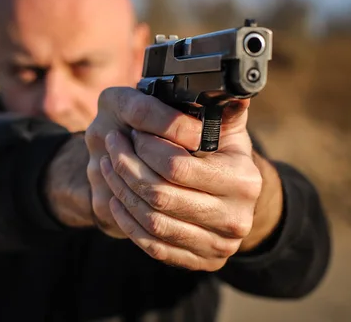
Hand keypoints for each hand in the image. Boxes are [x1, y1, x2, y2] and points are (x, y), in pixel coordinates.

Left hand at [95, 88, 263, 270]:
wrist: (232, 200)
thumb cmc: (222, 155)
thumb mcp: (226, 128)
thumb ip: (225, 108)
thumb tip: (235, 87)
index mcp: (242, 180)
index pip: (177, 166)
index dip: (146, 147)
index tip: (131, 131)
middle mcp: (234, 218)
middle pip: (160, 195)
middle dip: (127, 166)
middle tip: (112, 145)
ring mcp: (218, 245)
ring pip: (152, 221)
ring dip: (121, 191)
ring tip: (108, 166)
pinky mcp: (200, 262)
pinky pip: (153, 245)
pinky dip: (128, 222)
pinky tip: (116, 199)